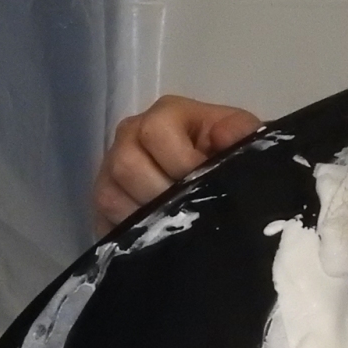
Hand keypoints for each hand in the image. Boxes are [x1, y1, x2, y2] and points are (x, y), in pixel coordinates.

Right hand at [93, 96, 262, 233]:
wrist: (219, 177)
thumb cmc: (229, 153)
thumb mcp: (243, 138)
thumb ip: (240, 134)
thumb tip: (224, 136)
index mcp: (165, 114)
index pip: (156, 132)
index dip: (182, 161)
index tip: (206, 180)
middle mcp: (129, 134)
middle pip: (127, 166)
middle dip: (163, 193)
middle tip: (190, 207)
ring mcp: (110, 168)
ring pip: (110, 196)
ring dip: (146, 213)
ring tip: (176, 220)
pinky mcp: (103, 199)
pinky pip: (103, 218)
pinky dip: (130, 228)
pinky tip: (156, 232)